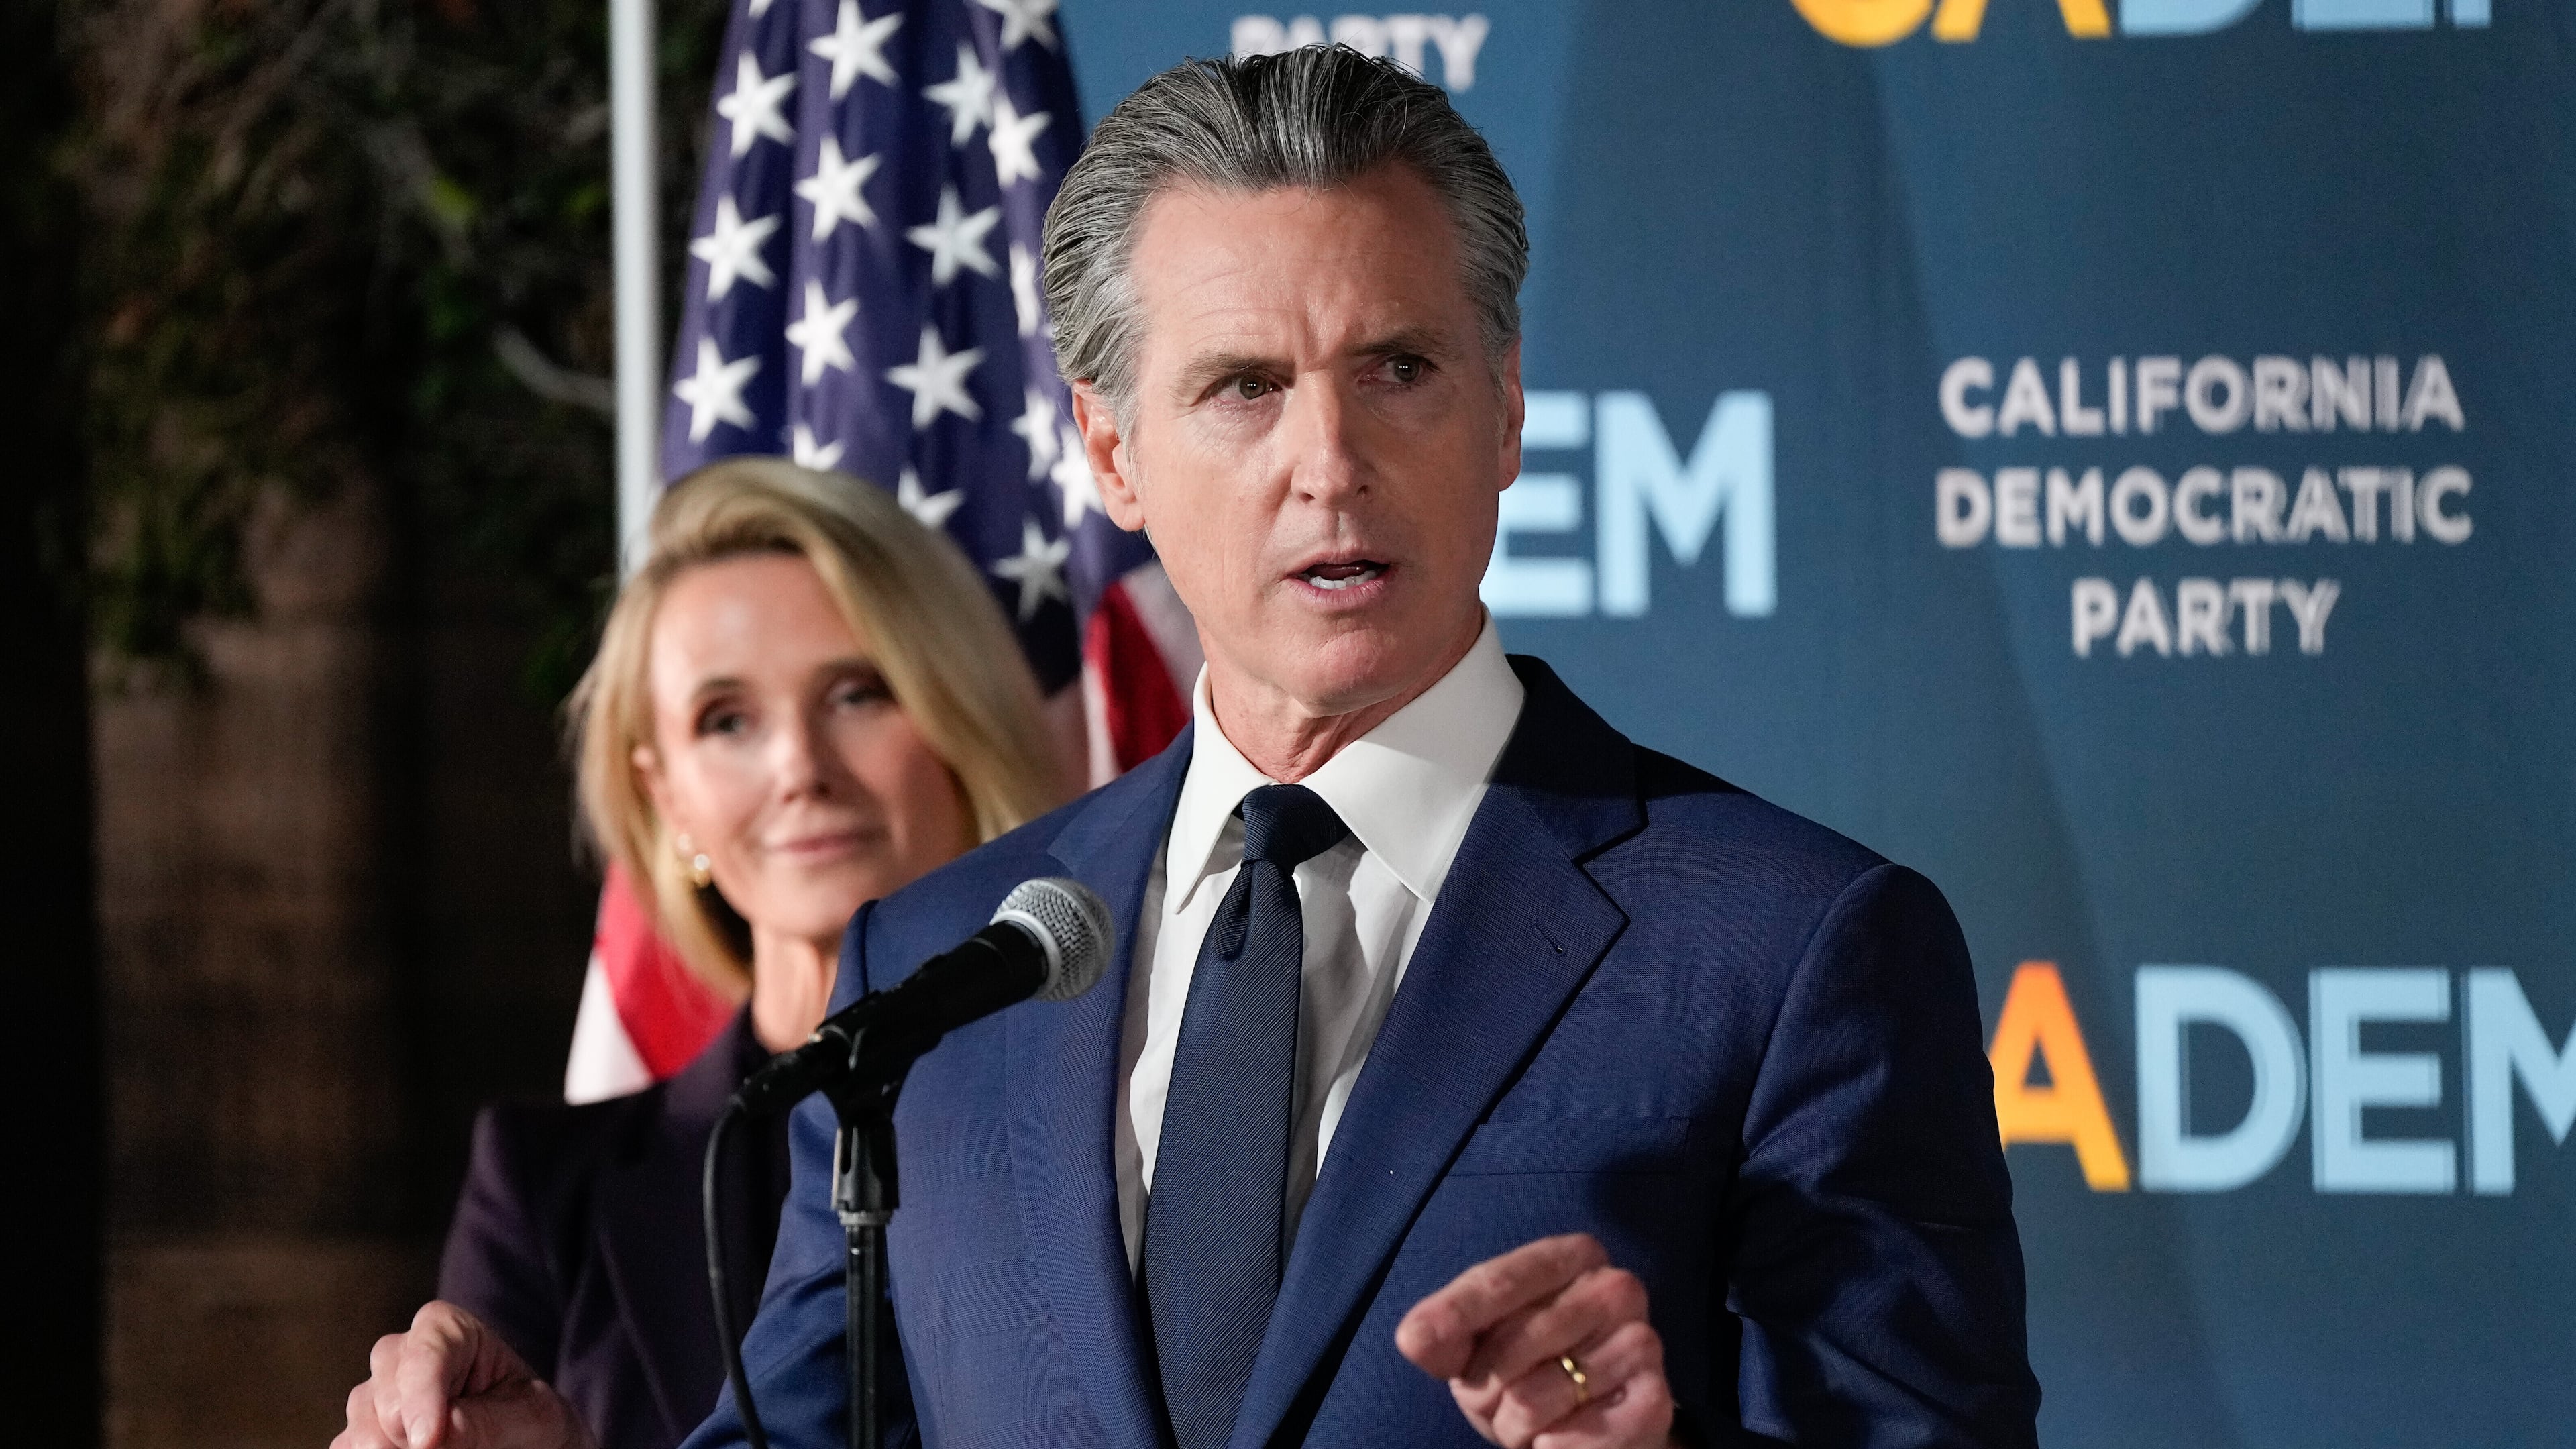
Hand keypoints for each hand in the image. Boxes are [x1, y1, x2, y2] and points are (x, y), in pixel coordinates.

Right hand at [332, 1301, 594, 1448]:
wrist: (523, 1442)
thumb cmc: (532, 1420)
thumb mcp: (532, 1418)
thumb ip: (488, 1423)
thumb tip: (436, 1438)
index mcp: (448, 1329)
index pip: (426, 1352)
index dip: (423, 1398)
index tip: (428, 1442)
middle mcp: (400, 1355)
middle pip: (384, 1394)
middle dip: (411, 1433)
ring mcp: (373, 1395)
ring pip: (361, 1427)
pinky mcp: (358, 1434)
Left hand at [1394, 1233, 1676, 1448]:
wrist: (1600, 1424)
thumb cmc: (1530, 1368)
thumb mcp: (1479, 1345)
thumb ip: (1444, 1335)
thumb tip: (1415, 1337)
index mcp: (1572, 1255)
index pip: (1499, 1281)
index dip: (1455, 1312)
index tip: (1416, 1339)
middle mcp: (1617, 1288)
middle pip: (1510, 1343)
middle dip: (1485, 1387)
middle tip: (1500, 1398)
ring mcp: (1643, 1343)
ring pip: (1532, 1398)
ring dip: (1513, 1424)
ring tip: (1533, 1418)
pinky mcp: (1654, 1404)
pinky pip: (1566, 1439)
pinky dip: (1546, 1448)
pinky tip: (1560, 1437)